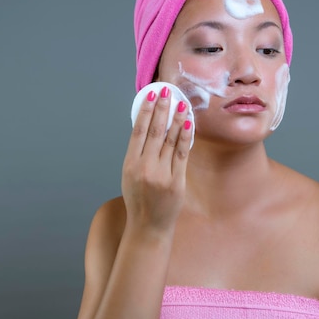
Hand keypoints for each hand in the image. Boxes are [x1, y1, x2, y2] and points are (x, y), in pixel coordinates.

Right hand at [121, 85, 192, 234]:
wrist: (148, 226)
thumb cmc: (138, 199)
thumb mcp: (129, 175)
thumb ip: (138, 153)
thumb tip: (148, 126)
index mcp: (130, 164)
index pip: (138, 131)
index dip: (145, 110)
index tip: (150, 95)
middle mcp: (144, 167)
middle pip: (154, 131)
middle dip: (161, 108)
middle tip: (167, 91)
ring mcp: (161, 175)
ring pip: (170, 140)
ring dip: (176, 119)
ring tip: (181, 103)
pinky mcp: (176, 182)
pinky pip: (181, 154)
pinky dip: (185, 137)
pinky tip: (188, 124)